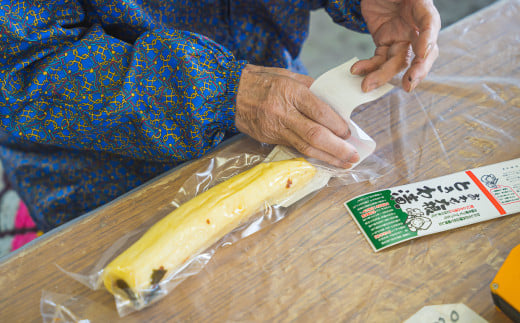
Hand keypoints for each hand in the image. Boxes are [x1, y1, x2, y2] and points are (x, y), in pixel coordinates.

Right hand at [235, 64, 359, 168]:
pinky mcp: (269, 138)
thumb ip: (312, 89)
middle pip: (315, 135)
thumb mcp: (289, 75)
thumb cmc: (262, 80)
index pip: (320, 112)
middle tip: (354, 156)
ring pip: (305, 148)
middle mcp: (283, 112)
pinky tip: (325, 159)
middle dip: (337, 148)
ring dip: (328, 157)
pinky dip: (312, 155)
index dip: (337, 125)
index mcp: (290, 92)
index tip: (349, 133)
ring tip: (344, 163)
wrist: (230, 92)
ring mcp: (275, 128)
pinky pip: (294, 148)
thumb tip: (334, 106)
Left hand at [351, 0, 440, 91]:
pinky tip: (356, 70)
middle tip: (408, 85)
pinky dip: (367, 67)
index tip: (422, 53)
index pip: (430, 25)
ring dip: (382, 76)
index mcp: (423, 10)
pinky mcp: (384, 43)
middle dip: (415, 71)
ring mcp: (400, 38)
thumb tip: (413, 29)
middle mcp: (415, 29)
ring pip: (395, 63)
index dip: (428, 39)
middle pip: (419, 54)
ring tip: (366, 86)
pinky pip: (378, 60)